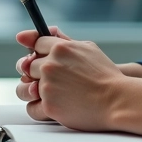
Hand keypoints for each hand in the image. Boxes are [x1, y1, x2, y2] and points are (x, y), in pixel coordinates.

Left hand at [14, 33, 141, 133]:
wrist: (117, 101)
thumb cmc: (105, 75)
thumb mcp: (88, 48)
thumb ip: (63, 40)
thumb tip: (39, 33)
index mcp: (60, 48)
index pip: (35, 43)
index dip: (38, 52)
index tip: (40, 58)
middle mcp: (50, 65)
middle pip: (27, 65)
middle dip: (35, 72)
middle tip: (49, 79)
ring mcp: (48, 86)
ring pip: (23, 88)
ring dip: (30, 91)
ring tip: (43, 93)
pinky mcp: (49, 106)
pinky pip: (31, 108)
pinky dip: (38, 109)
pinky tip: (49, 106)